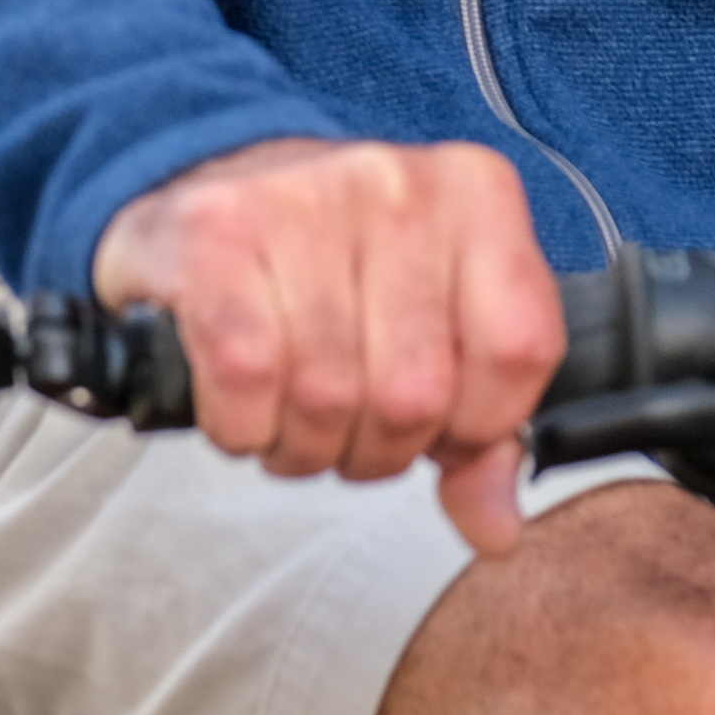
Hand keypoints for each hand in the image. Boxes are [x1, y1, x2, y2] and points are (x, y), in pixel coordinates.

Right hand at [92, 137, 563, 556]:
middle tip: (340, 435)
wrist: (196, 189)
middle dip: (372, 450)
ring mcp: (302, 202)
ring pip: (327, 395)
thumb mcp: (421, 319)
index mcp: (473, 196)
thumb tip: (496, 527)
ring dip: (299, 446)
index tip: (431, 429)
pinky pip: (248, 375)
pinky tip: (238, 411)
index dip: (472, 426)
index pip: (518, 352)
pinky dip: (241, 425)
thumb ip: (474, 421)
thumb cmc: (319, 263)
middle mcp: (396, 187)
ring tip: (285, 425)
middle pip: (415, 393)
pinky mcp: (214, 237)